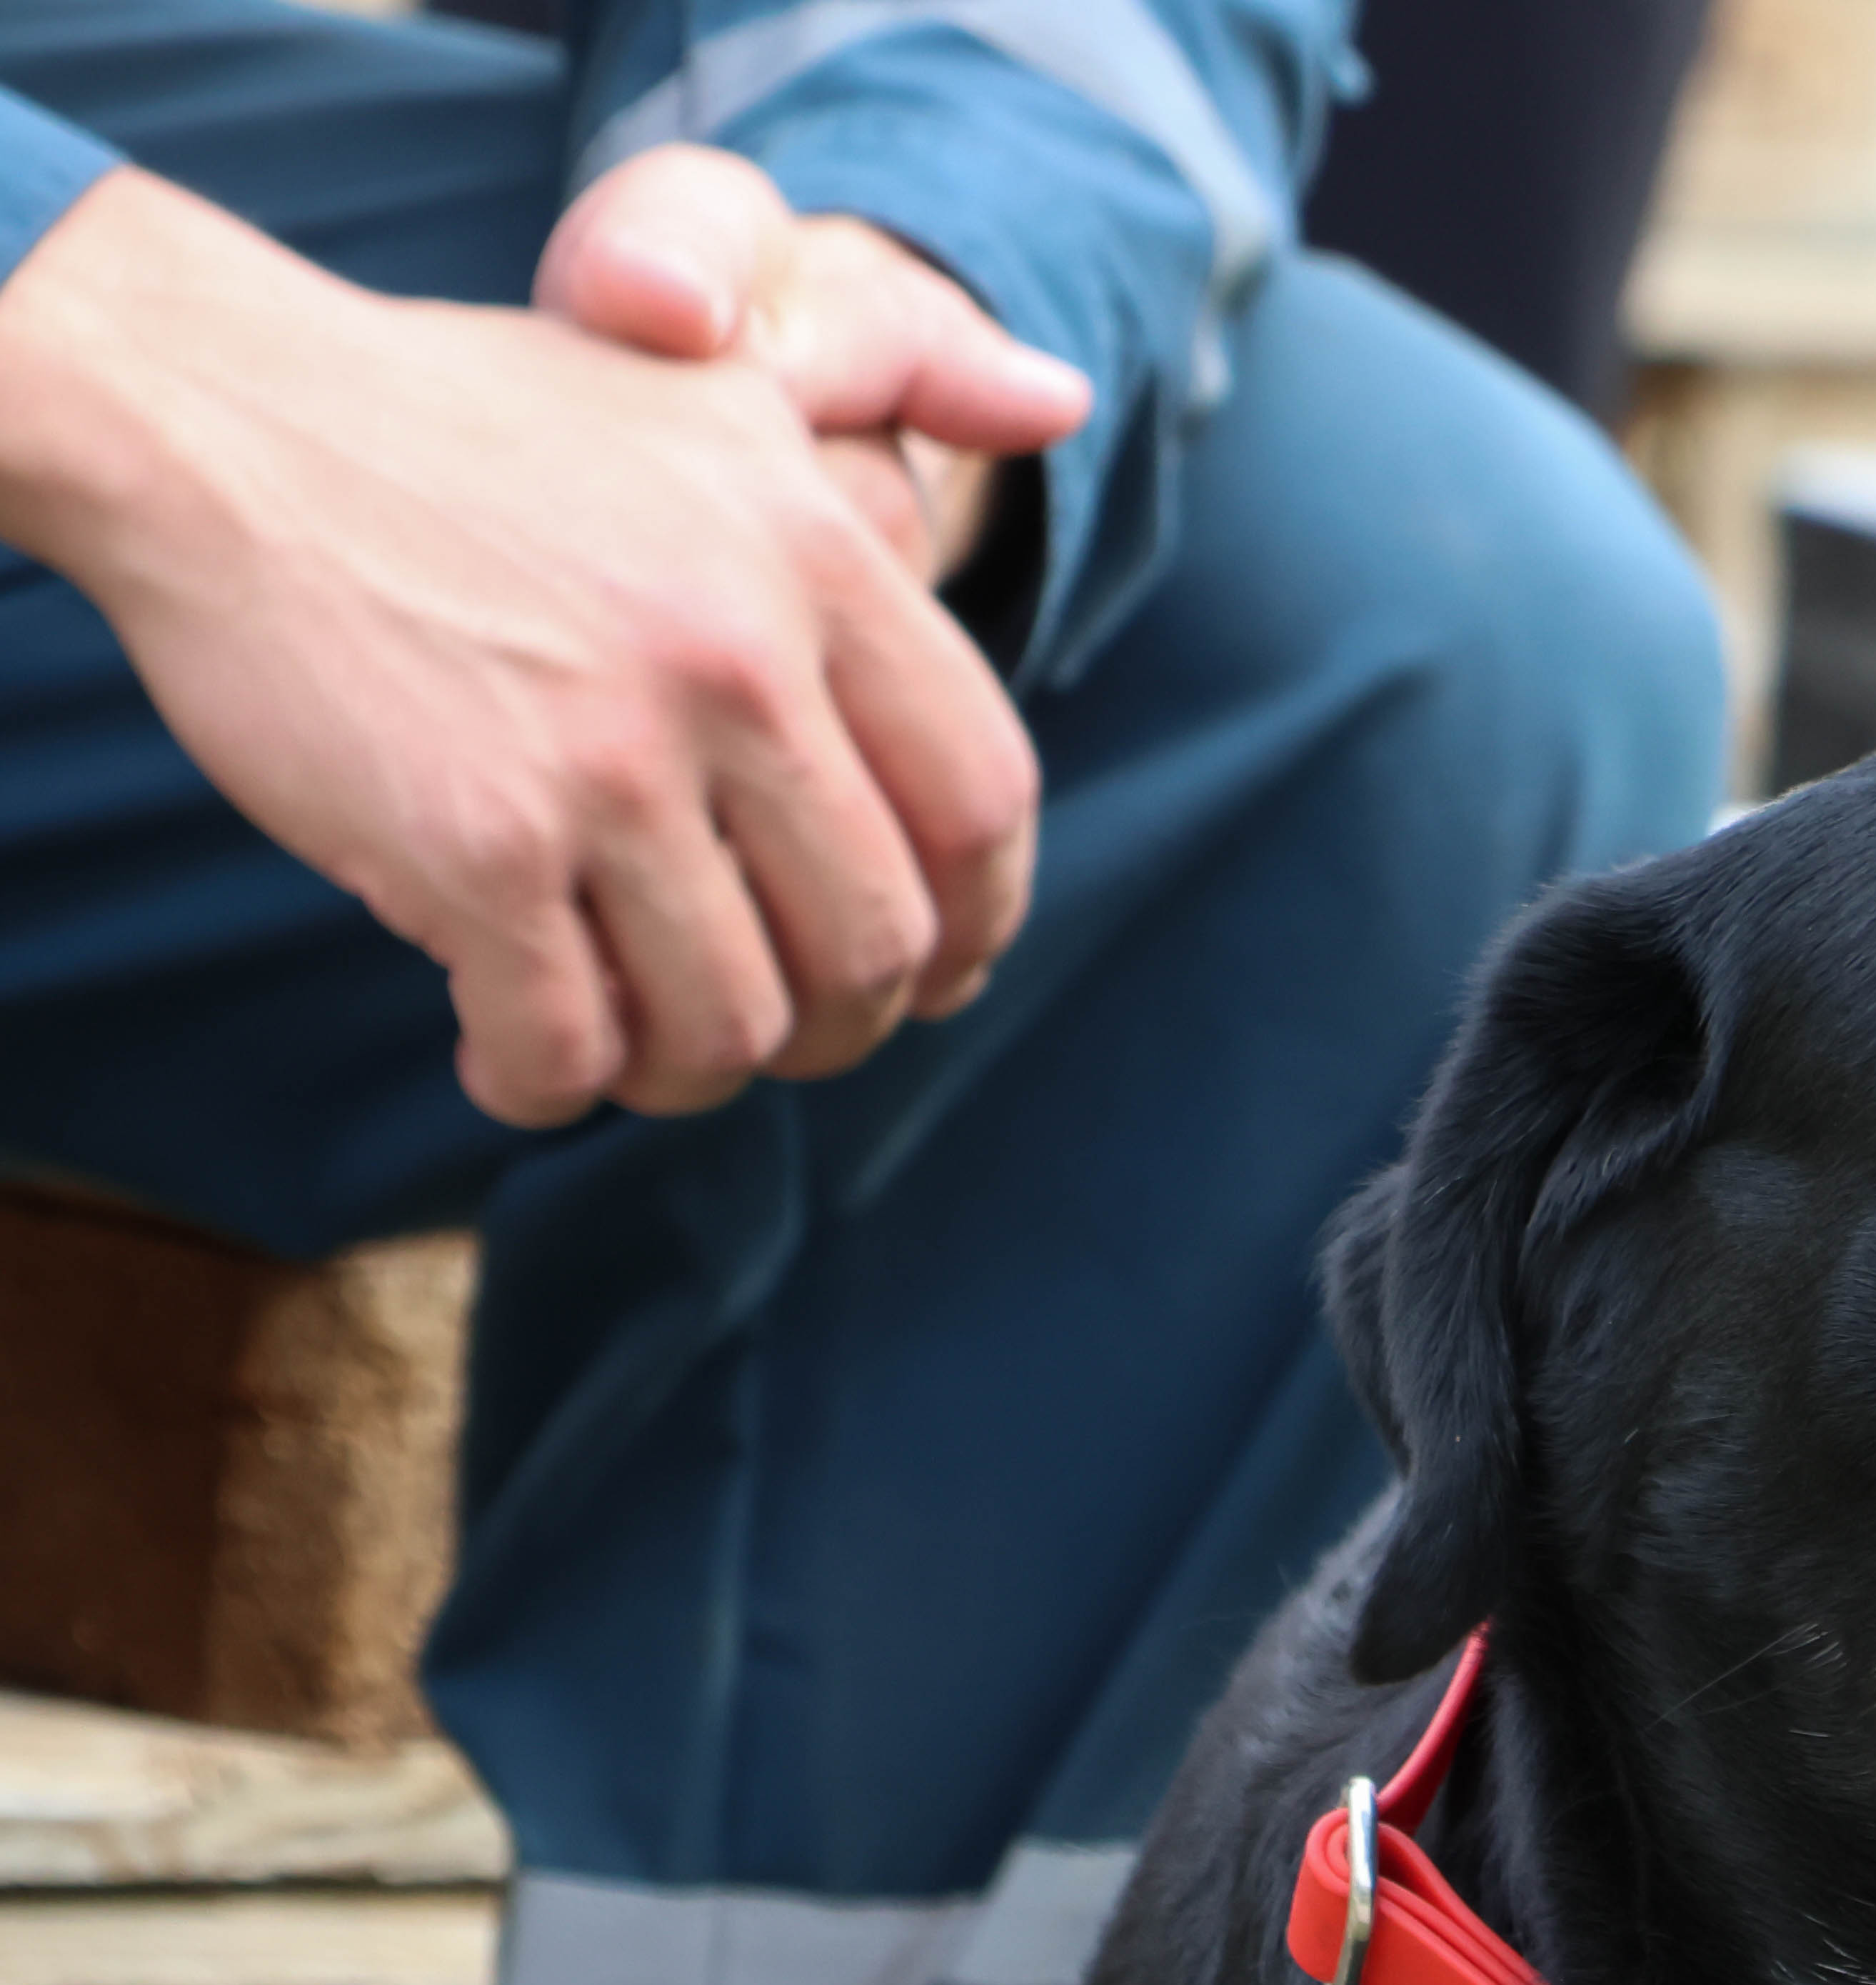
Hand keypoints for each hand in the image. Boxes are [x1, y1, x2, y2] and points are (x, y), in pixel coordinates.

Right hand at [0, 169, 1055, 1123]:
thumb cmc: (472, 424)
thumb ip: (860, 444)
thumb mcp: (708, 396)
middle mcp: (740, 665)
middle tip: (764, 1030)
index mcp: (818, 561)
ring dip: (686, 1069)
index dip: (979, 922)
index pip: (985, 800)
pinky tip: (511, 1056)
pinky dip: (546, 1084)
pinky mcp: (476, 846)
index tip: (939, 975)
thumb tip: (1045, 418)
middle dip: (836, 1027)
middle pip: (875, 942)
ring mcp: (611, 763)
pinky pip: (566, 1044)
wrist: (218, 413)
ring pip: (732, 1021)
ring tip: (626, 1040)